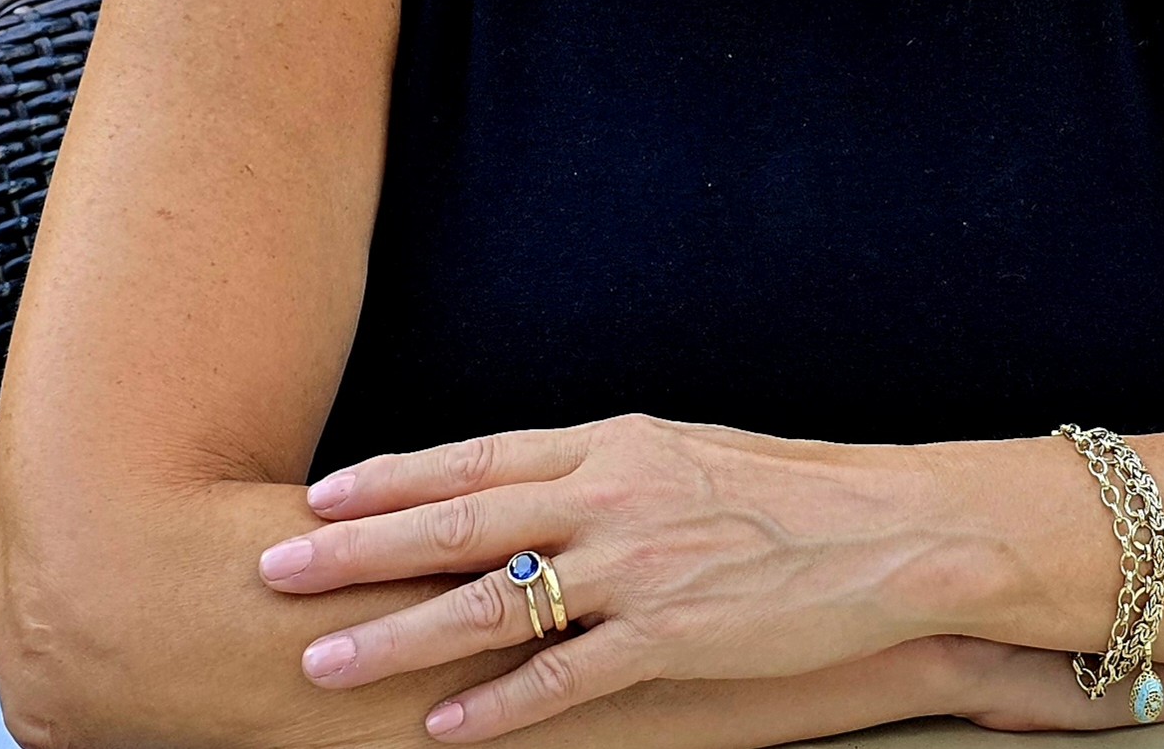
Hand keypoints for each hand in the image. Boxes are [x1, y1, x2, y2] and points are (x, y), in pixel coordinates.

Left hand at [258, 413, 971, 737]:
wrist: (886, 528)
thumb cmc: (783, 490)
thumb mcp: (681, 453)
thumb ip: (599, 470)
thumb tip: (525, 485)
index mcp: (611, 443)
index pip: (479, 454)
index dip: (394, 475)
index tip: (322, 489)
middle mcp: (610, 495)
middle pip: (461, 519)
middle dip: (360, 547)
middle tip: (277, 567)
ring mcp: (638, 565)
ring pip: (491, 601)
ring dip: (399, 633)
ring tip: (322, 660)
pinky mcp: (673, 634)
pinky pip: (566, 675)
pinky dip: (498, 703)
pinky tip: (443, 727)